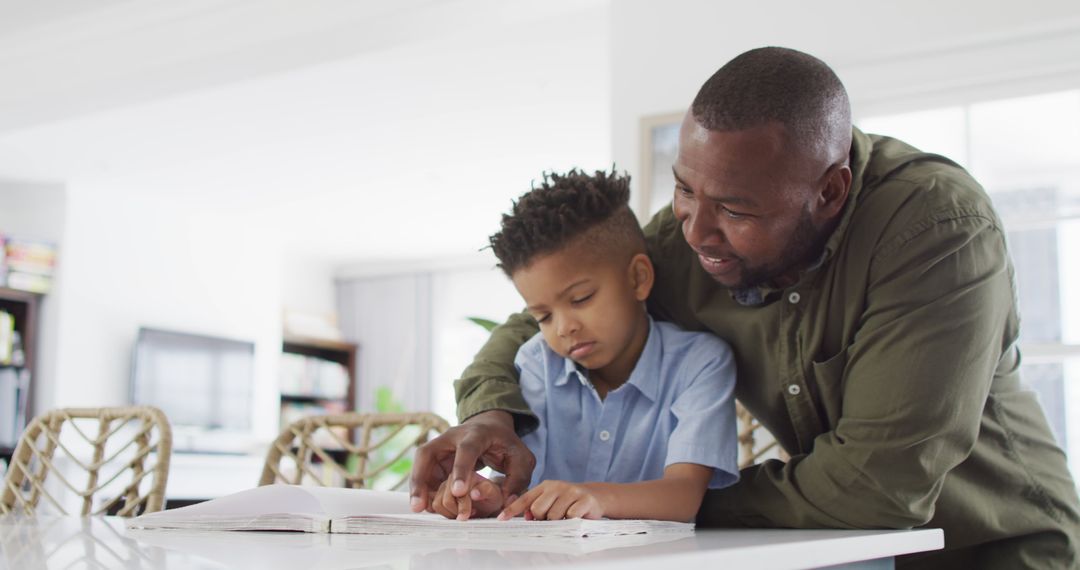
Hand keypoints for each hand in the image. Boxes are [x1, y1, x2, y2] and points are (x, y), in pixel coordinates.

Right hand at [409, 410, 534, 515]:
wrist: (490, 428)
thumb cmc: (506, 444)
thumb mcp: (521, 458)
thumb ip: (518, 479)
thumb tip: (506, 502)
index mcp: (477, 434)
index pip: (467, 450)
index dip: (461, 470)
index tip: (458, 493)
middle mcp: (452, 437)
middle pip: (429, 453)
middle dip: (421, 478)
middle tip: (419, 505)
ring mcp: (440, 446)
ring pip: (421, 464)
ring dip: (417, 486)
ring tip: (417, 508)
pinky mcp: (435, 458)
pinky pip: (424, 474)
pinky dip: (422, 489)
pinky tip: (424, 505)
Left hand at [498, 480, 604, 520]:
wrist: (596, 497)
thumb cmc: (569, 502)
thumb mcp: (552, 500)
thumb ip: (537, 506)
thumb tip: (526, 517)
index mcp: (546, 486)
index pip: (525, 499)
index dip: (512, 509)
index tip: (501, 519)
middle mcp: (557, 486)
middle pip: (537, 509)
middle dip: (542, 519)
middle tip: (552, 518)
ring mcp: (571, 492)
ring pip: (553, 515)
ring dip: (558, 521)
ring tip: (566, 517)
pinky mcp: (584, 499)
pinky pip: (570, 516)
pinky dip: (572, 521)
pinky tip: (576, 516)